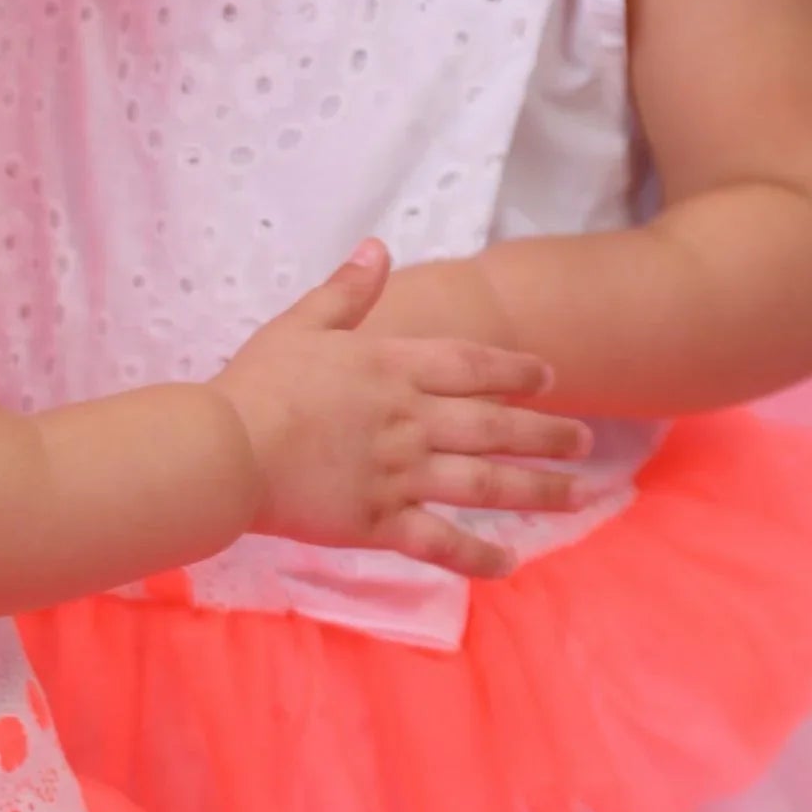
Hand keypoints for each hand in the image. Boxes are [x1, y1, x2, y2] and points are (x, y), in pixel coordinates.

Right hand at [212, 243, 588, 578]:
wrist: (225, 450)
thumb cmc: (255, 385)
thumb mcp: (300, 325)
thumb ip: (346, 291)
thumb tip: (378, 248)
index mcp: (393, 368)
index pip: (473, 366)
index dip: (516, 372)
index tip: (550, 379)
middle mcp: (411, 420)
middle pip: (496, 426)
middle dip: (547, 434)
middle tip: (586, 442)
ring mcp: (400, 474)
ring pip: (486, 483)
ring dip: (537, 489)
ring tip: (576, 494)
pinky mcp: (379, 523)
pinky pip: (441, 542)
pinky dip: (478, 556)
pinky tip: (509, 563)